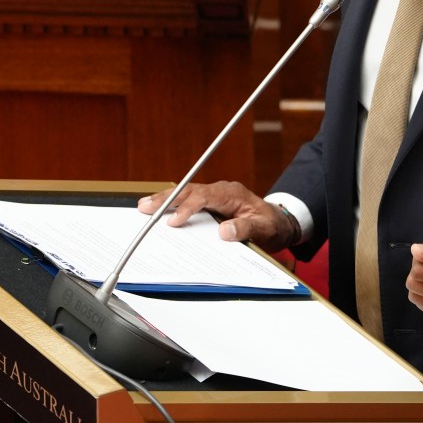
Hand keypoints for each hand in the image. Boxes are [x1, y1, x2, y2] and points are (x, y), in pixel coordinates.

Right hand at [136, 181, 295, 250]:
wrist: (278, 222)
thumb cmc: (271, 225)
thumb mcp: (264, 230)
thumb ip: (246, 230)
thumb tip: (225, 231)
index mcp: (233, 194)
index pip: (205, 197)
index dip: (188, 208)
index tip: (175, 222)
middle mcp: (221, 190)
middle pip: (189, 190)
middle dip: (166, 199)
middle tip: (145, 208)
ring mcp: (214, 194)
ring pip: (186, 192)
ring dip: (165, 199)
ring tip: (143, 206)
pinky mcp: (210, 201)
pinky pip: (188, 198)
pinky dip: (172, 203)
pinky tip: (157, 208)